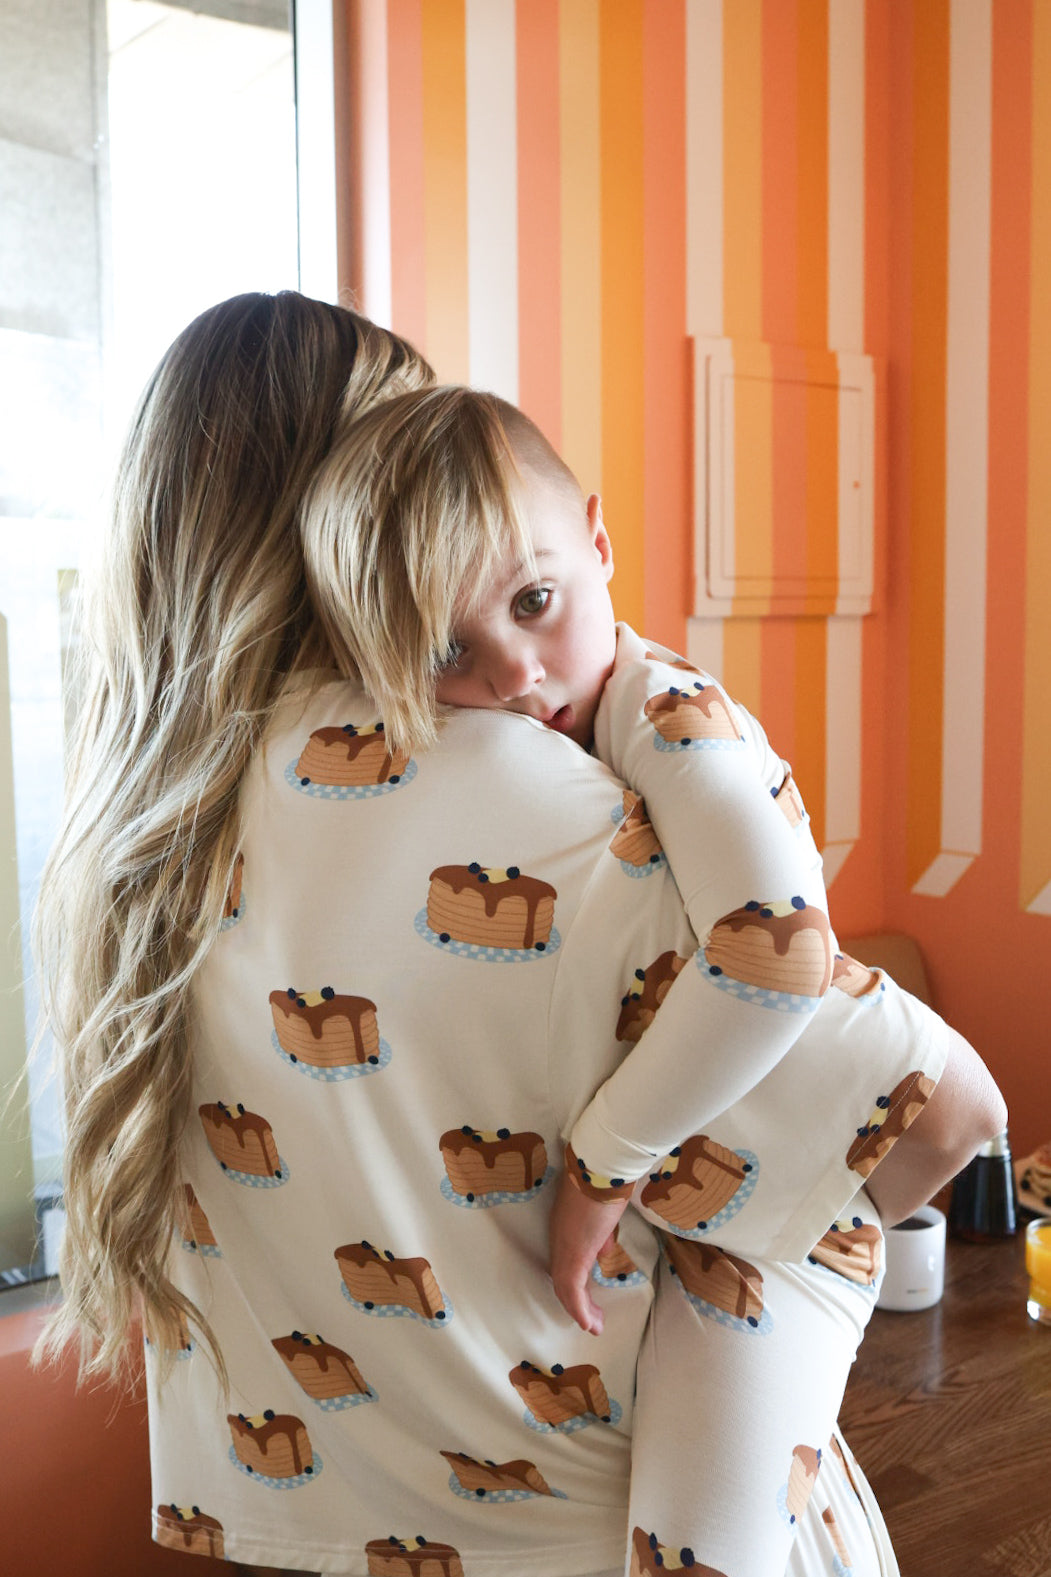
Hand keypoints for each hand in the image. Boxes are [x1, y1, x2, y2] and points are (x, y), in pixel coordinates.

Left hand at [548, 1169, 628, 1334]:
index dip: (574, 1284)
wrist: (600, 1166)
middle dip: (576, 1303)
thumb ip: (601, 1233)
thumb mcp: (604, 1211)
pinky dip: (579, 1308)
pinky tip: (589, 1323)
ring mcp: (565, 1246)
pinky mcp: (575, 1253)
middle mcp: (560, 1238)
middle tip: (591, 1321)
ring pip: (565, 1287)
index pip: (565, 1261)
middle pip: (562, 1278)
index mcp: (564, 1226)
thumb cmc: (605, 1180)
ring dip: (579, 1310)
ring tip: (593, 1327)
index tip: (586, 1299)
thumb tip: (603, 1253)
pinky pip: (573, 1289)